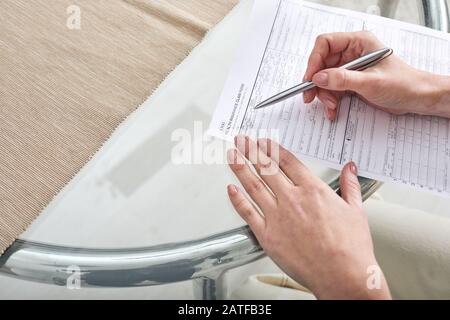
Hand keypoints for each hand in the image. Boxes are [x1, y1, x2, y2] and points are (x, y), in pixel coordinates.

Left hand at [226, 136, 390, 298]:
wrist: (342, 275)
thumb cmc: (350, 248)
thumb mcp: (356, 210)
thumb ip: (349, 185)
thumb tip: (350, 168)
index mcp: (312, 190)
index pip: (287, 161)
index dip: (272, 148)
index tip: (264, 141)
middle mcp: (291, 199)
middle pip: (266, 168)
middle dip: (251, 150)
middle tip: (242, 140)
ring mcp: (277, 217)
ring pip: (253, 185)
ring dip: (240, 167)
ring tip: (232, 155)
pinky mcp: (267, 235)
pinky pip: (247, 213)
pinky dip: (237, 200)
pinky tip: (230, 189)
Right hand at [303, 31, 449, 119]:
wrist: (416, 98)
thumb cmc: (403, 84)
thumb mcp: (370, 82)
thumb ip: (343, 79)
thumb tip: (319, 78)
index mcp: (358, 42)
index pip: (325, 44)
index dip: (314, 60)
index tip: (310, 78)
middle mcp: (352, 52)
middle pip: (322, 64)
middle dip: (317, 82)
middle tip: (311, 97)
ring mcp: (351, 68)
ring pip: (325, 79)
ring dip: (324, 94)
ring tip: (331, 106)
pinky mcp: (351, 82)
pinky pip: (332, 89)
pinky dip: (330, 100)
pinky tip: (333, 109)